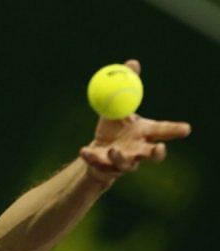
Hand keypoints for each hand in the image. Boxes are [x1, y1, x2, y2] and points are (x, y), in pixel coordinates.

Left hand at [79, 59, 190, 182]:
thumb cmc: (113, 128)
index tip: (186, 128)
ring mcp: (123, 163)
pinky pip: (99, 165)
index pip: (163, 132)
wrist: (96, 150)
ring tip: (114, 149)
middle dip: (158, 153)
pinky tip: (83, 150)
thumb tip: (132, 63)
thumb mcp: (118, 106)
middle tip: (159, 148)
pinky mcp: (106, 169)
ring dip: (121, 158)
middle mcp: (138, 151)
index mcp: (144, 134)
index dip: (175, 131)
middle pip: (153, 155)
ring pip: (127, 165)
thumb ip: (126, 88)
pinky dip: (91, 158)